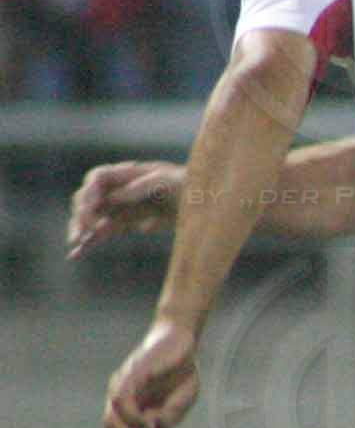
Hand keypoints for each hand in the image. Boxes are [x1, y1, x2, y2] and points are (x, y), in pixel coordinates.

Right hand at [68, 160, 185, 256]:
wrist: (206, 202)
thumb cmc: (190, 184)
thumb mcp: (171, 181)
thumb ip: (142, 186)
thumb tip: (113, 197)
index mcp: (128, 173)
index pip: (97, 178)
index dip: (89, 192)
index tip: (89, 210)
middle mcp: (120, 189)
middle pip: (89, 199)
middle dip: (82, 214)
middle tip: (83, 232)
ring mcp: (121, 206)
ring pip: (92, 217)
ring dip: (81, 229)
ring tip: (76, 243)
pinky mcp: (126, 223)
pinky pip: (103, 232)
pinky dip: (90, 242)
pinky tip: (76, 253)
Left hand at [103, 318, 200, 427]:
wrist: (182, 339)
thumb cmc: (180, 370)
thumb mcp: (182, 402)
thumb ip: (168, 418)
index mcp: (130, 415)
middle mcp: (119, 405)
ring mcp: (121, 390)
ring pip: (110, 425)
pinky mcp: (130, 375)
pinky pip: (121, 401)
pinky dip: (132, 418)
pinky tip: (150, 423)